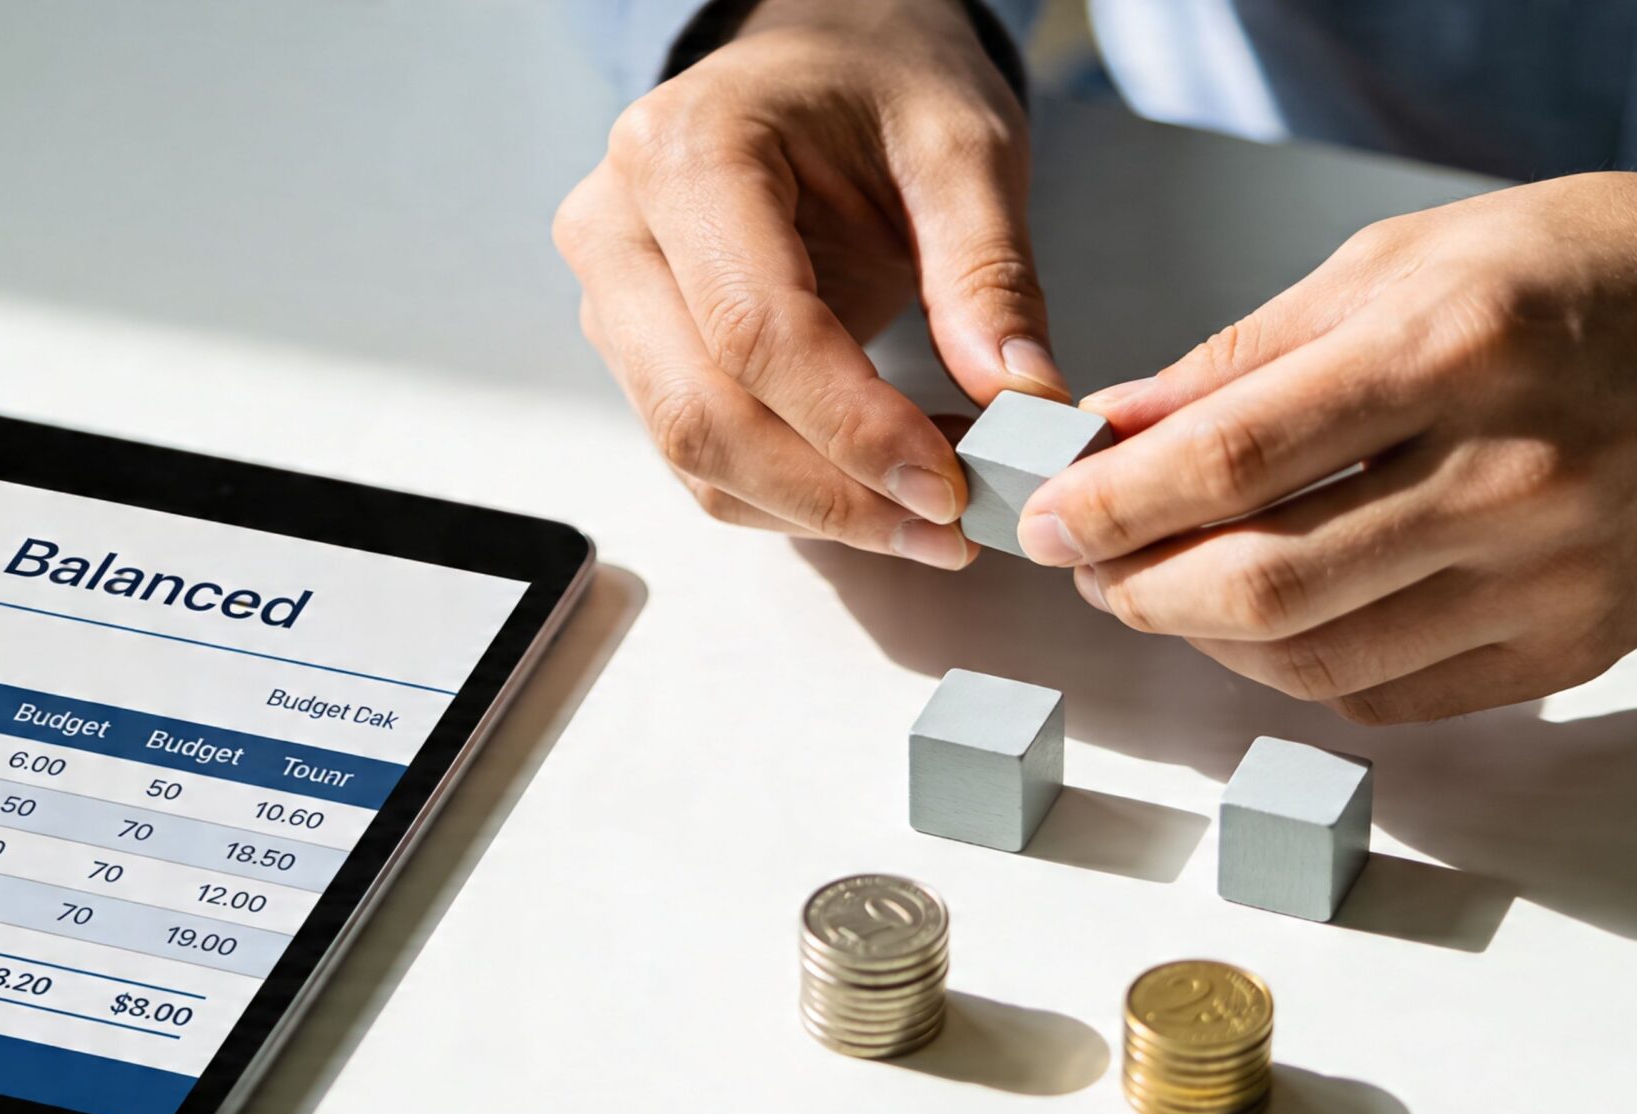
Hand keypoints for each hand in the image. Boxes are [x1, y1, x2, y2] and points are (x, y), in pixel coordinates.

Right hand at [554, 0, 1066, 567]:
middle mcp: (618, 229)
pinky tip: (884, 487)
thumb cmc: (881, 85)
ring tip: (933, 514)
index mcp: (685, 153)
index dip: (851, 428)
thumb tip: (1023, 407)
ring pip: (693, 454)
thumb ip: (990, 274)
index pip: (754, 330)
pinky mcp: (637, 352)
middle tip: (947, 531)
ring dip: (815, 508)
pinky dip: (797, 494)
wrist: (819, 59)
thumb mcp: (962, 145)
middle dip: (829, 494)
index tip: (948, 487)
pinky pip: (704, 458)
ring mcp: (614, 298)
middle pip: (699, 412)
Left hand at [1018, 171, 1636, 722]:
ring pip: (1313, 662)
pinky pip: (1388, 699)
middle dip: (1138, 589)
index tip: (1045, 517)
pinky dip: (1298, 669)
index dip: (1111, 507)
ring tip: (1165, 589)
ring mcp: (1548, 578)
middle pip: (1262, 585)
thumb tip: (1113, 434)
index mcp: (1450, 351)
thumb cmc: (1572, 278)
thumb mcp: (1396, 264)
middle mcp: (1507, 476)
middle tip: (1089, 566)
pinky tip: (1266, 622)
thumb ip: (1242, 361)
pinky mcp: (1570, 648)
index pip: (1230, 463)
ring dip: (1205, 638)